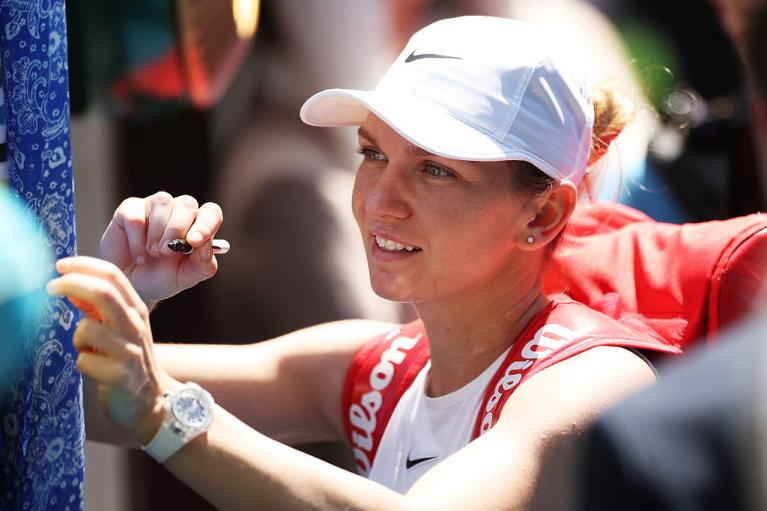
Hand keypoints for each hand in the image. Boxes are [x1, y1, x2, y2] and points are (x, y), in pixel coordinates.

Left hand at [47, 256, 176, 442]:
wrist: (151, 399)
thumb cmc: (129, 358)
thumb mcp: (121, 326)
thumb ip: (100, 306)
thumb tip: (70, 284)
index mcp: (136, 309)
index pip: (113, 275)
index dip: (84, 265)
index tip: (60, 265)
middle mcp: (136, 325)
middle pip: (103, 292)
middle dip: (72, 283)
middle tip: (51, 287)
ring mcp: (129, 350)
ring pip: (87, 328)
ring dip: (78, 338)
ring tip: (87, 348)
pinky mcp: (120, 375)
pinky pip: (84, 360)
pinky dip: (83, 362)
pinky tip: (95, 368)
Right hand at [100, 192, 222, 305]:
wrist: (129, 287)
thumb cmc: (161, 277)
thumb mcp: (185, 277)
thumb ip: (202, 265)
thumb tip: (206, 246)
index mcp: (197, 224)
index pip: (211, 212)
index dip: (206, 223)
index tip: (195, 241)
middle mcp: (178, 211)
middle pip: (188, 204)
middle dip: (177, 231)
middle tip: (167, 253)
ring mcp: (153, 206)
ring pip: (162, 202)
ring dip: (157, 233)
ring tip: (153, 253)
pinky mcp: (130, 209)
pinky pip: (136, 216)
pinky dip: (137, 241)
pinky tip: (139, 255)